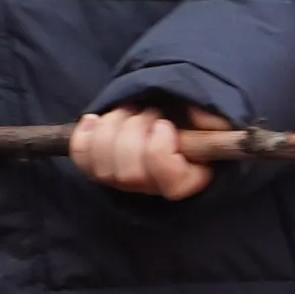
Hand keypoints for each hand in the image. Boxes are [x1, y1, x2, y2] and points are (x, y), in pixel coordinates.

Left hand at [72, 101, 226, 200]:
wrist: (170, 106)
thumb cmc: (195, 114)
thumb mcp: (214, 114)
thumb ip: (213, 117)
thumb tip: (195, 118)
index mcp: (189, 179)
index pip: (168, 181)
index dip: (160, 149)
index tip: (165, 125)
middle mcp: (154, 187)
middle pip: (129, 174)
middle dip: (135, 130)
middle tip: (149, 111)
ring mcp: (124, 180)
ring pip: (103, 166)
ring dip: (113, 127)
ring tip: (129, 110)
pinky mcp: (99, 166)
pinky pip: (81, 158)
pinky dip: (84, 135)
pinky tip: (95, 119)